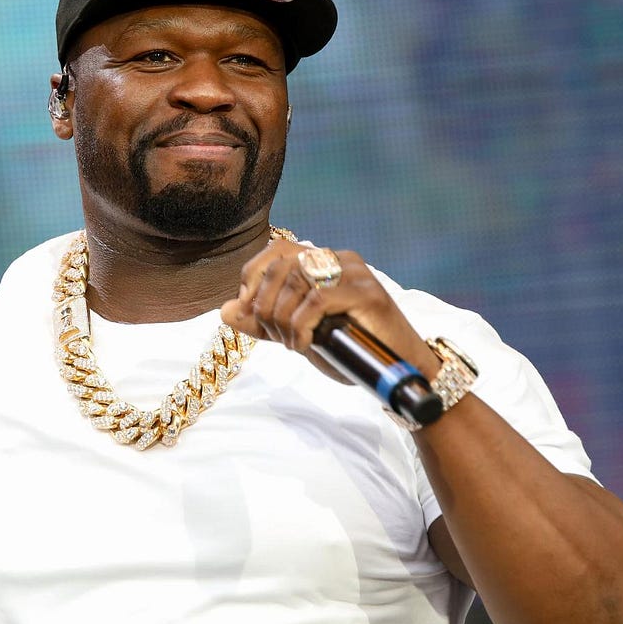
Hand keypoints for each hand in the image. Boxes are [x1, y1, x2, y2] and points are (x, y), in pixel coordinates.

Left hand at [220, 242, 427, 383]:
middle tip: (274, 337)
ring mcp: (355, 273)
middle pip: (280, 265)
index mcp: (323, 261)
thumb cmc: (351, 351)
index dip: (253, 279)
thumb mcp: (298, 334)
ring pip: (297, 280)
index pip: (275, 251)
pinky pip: (317, 299)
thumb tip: (224, 310)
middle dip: (265, 305)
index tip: (251, 315)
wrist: (398, 372)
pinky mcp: (367, 292)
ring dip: (283, 319)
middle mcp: (338, 258)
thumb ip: (263, 322)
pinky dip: (301, 325)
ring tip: (292, 344)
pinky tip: (306, 344)